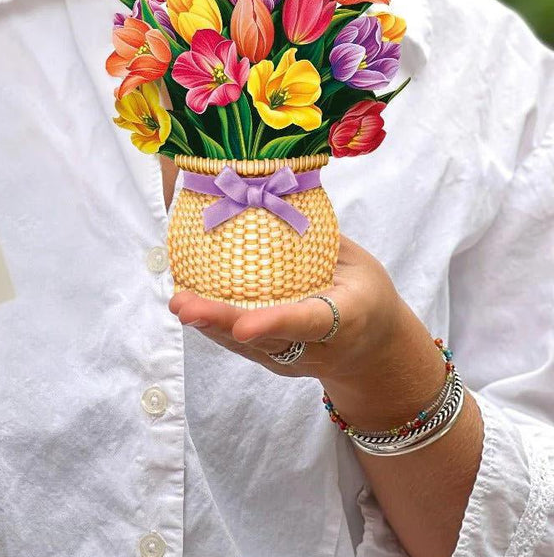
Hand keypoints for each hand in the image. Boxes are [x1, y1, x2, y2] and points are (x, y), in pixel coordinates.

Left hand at [168, 233, 404, 381]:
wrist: (377, 352)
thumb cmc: (368, 295)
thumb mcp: (359, 264)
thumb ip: (320, 239)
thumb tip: (276, 194)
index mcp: (345, 319)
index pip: (307, 321)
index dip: (274, 322)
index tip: (243, 325)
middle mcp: (316, 348)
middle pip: (266, 339)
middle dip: (223, 323)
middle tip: (185, 306)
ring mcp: (295, 360)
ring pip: (248, 346)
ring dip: (211, 325)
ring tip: (179, 302)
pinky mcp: (277, 362)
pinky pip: (244, 346)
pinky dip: (216, 327)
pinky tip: (189, 306)